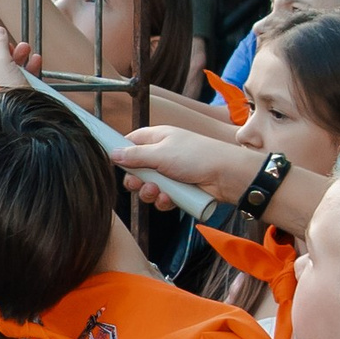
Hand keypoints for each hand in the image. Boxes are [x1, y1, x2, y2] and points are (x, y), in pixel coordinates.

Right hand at [117, 121, 258, 205]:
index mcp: (157, 138)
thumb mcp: (161, 153)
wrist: (227, 176)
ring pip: (148, 186)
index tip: (114, 164)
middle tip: (140, 184)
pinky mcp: (179, 189)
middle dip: (136, 180)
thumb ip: (134, 155)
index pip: (130, 142)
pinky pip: (162, 197)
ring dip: (149, 192)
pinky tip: (170, 199)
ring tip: (159, 192)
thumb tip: (112, 154)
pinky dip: (163, 200)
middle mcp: (162, 154)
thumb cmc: (197, 157)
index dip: (121, 152)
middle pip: (136, 169)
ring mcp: (171, 172)